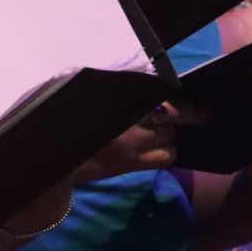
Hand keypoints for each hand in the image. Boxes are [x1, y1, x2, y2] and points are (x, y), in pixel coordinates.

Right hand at [75, 100, 205, 180]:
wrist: (53, 156)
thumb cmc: (69, 122)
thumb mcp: (88, 97)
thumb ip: (114, 91)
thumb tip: (148, 88)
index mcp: (114, 95)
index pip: (154, 88)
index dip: (173, 91)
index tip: (185, 92)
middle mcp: (125, 115)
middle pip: (170, 111)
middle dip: (182, 113)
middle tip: (197, 113)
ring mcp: (131, 141)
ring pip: (169, 135)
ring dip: (169, 134)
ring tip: (161, 133)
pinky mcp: (131, 162)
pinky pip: (164, 156)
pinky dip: (166, 152)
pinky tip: (158, 150)